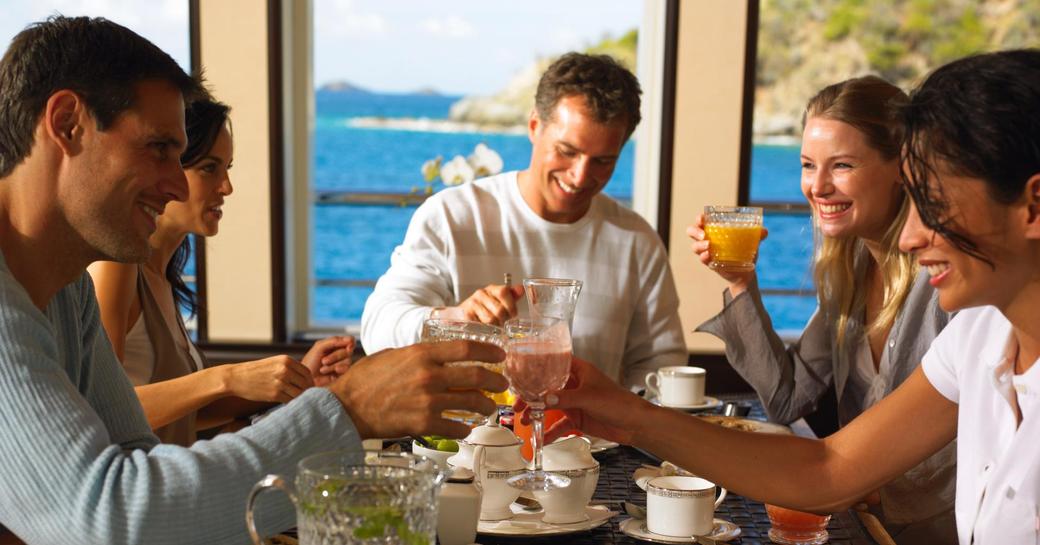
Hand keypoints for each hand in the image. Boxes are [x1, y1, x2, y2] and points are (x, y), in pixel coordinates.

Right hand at [224, 355, 314, 402]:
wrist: (236, 378)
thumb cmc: (255, 371)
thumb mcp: (274, 363)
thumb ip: (288, 368)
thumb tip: (305, 379)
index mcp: (286, 360)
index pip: (307, 372)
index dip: (310, 381)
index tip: (309, 387)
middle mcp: (285, 370)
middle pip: (306, 383)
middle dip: (308, 391)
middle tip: (307, 397)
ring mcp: (280, 382)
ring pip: (300, 393)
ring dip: (301, 398)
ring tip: (299, 401)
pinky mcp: (275, 394)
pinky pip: (291, 400)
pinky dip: (292, 403)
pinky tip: (289, 403)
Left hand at [301, 335, 354, 385]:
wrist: (305, 380)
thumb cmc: (310, 362)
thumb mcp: (319, 347)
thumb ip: (334, 341)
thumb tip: (351, 339)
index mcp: (335, 345)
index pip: (350, 340)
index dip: (350, 342)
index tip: (347, 345)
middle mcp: (340, 354)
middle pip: (349, 351)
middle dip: (336, 356)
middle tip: (323, 361)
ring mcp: (342, 364)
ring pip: (348, 360)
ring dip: (334, 364)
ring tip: (322, 369)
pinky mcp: (343, 374)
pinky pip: (347, 369)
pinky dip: (337, 369)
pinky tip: (329, 374)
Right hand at [329, 340, 509, 438]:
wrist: (346, 407)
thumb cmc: (364, 380)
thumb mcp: (393, 355)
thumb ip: (418, 355)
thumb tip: (438, 355)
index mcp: (422, 354)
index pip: (467, 349)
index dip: (489, 352)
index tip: (500, 355)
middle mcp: (429, 375)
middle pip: (477, 377)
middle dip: (496, 381)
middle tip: (502, 384)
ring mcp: (428, 401)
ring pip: (471, 403)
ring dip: (486, 406)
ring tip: (489, 407)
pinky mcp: (423, 424)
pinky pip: (456, 427)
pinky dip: (465, 429)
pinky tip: (466, 428)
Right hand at [436, 284, 523, 325]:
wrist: (462, 315)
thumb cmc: (485, 309)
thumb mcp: (499, 301)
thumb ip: (511, 297)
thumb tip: (521, 289)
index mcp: (492, 289)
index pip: (504, 292)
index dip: (511, 306)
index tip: (512, 314)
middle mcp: (481, 294)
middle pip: (499, 310)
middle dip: (503, 320)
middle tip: (501, 323)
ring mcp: (472, 303)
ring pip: (490, 319)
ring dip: (494, 326)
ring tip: (493, 326)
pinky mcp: (465, 315)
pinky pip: (480, 325)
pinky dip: (484, 330)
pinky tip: (484, 328)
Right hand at [519, 357, 654, 444]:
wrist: (634, 424)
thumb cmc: (618, 402)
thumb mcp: (588, 397)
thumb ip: (564, 398)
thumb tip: (542, 398)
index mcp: (579, 370)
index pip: (554, 362)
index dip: (537, 365)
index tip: (520, 370)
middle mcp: (574, 384)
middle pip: (546, 386)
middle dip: (531, 394)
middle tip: (517, 403)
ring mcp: (574, 402)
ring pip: (549, 405)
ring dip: (536, 412)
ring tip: (523, 420)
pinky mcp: (577, 418)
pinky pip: (558, 424)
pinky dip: (549, 431)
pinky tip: (539, 439)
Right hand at [687, 213, 767, 294]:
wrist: (745, 272)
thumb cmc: (745, 252)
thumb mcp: (752, 242)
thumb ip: (757, 235)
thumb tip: (764, 231)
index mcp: (715, 230)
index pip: (702, 221)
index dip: (699, 218)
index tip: (702, 218)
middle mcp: (707, 239)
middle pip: (692, 231)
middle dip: (695, 231)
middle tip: (703, 234)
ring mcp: (707, 251)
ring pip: (694, 246)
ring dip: (699, 245)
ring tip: (708, 246)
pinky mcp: (709, 263)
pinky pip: (702, 258)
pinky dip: (703, 256)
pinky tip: (708, 255)